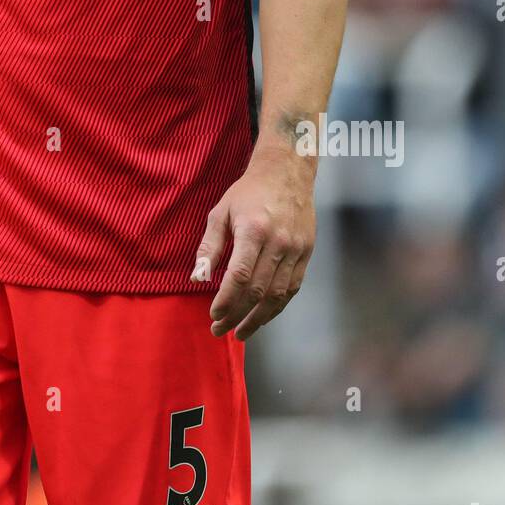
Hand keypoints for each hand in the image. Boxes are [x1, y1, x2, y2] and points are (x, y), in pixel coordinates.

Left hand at [191, 141, 315, 340]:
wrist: (287, 173)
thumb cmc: (249, 191)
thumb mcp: (221, 212)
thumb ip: (209, 246)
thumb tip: (198, 277)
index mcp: (254, 230)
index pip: (240, 276)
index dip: (226, 300)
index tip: (214, 315)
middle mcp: (278, 243)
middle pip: (258, 290)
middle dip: (237, 315)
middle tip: (220, 330)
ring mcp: (296, 250)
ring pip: (278, 295)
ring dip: (258, 318)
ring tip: (240, 332)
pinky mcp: (307, 254)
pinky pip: (292, 288)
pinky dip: (277, 306)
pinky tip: (262, 316)